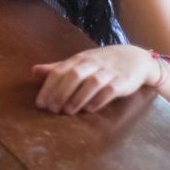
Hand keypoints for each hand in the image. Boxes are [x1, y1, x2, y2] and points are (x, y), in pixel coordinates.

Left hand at [32, 45, 156, 114]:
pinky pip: (110, 90)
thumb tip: (34, 71)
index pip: (60, 71)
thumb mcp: (79, 62)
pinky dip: (99, 99)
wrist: (135, 58)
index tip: (40, 103)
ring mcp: (109, 72)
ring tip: (67, 111)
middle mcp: (93, 63)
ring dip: (78, 97)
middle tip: (51, 109)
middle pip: (74, 75)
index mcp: (79, 59)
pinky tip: (89, 109)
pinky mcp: (123, 81)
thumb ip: (58, 68)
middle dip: (61, 93)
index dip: (48, 87)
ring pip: (92, 82)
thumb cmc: (101, 63)